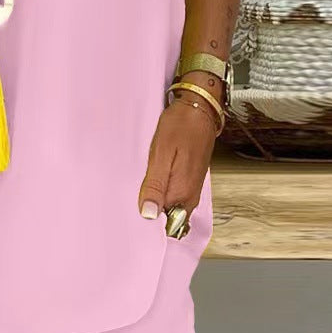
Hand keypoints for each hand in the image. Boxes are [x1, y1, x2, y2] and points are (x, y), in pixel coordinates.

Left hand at [137, 90, 215, 226]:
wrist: (199, 109)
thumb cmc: (180, 126)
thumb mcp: (161, 153)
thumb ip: (154, 185)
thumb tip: (148, 214)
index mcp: (181, 192)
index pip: (162, 223)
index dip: (146, 216)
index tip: (132, 208)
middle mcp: (189, 195)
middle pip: (167, 217)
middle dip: (150, 209)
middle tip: (134, 192)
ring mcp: (192, 188)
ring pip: (171, 206)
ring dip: (156, 199)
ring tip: (143, 182)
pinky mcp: (191, 180)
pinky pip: (175, 195)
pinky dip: (163, 190)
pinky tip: (154, 178)